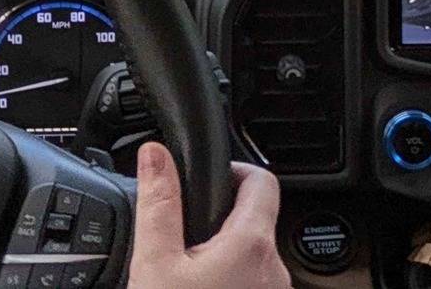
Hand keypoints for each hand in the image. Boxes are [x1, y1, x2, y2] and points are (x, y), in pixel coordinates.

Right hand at [128, 141, 290, 288]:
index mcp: (252, 245)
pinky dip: (229, 280)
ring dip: (223, 255)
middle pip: (254, 219)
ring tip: (186, 270)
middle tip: (183, 237)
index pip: (261, 179)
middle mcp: (275, 270)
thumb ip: (158, 206)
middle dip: (219, 221)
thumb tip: (155, 154)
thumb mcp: (156, 264)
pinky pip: (251, 282)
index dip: (233, 171)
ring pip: (251, 256)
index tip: (207, 181)